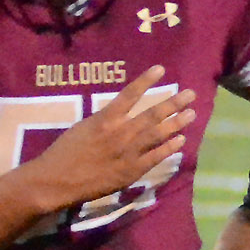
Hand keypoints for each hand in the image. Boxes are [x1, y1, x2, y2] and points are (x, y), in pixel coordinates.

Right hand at [22, 66, 194, 211]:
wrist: (58, 180)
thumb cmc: (65, 152)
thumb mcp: (83, 127)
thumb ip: (105, 120)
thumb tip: (120, 114)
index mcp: (105, 118)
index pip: (130, 94)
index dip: (146, 80)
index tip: (160, 69)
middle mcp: (121, 132)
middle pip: (152, 114)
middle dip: (173, 103)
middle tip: (191, 94)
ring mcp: (129, 152)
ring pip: (158, 134)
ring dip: (177, 123)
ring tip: (191, 113)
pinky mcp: (132, 171)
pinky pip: (156, 157)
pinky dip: (169, 148)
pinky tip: (181, 140)